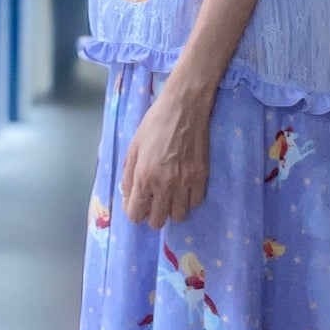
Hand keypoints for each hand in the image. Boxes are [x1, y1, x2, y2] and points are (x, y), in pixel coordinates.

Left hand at [119, 80, 212, 228]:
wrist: (184, 108)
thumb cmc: (155, 124)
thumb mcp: (133, 147)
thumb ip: (128, 175)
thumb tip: (128, 195)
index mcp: (144, 177)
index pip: (135, 215)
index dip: (134, 211)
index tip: (137, 203)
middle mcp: (165, 185)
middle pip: (157, 221)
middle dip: (152, 213)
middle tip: (153, 199)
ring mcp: (185, 183)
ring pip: (178, 216)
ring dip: (171, 208)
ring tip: (170, 194)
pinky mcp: (202, 177)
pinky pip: (194, 203)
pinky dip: (188, 199)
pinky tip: (184, 186)